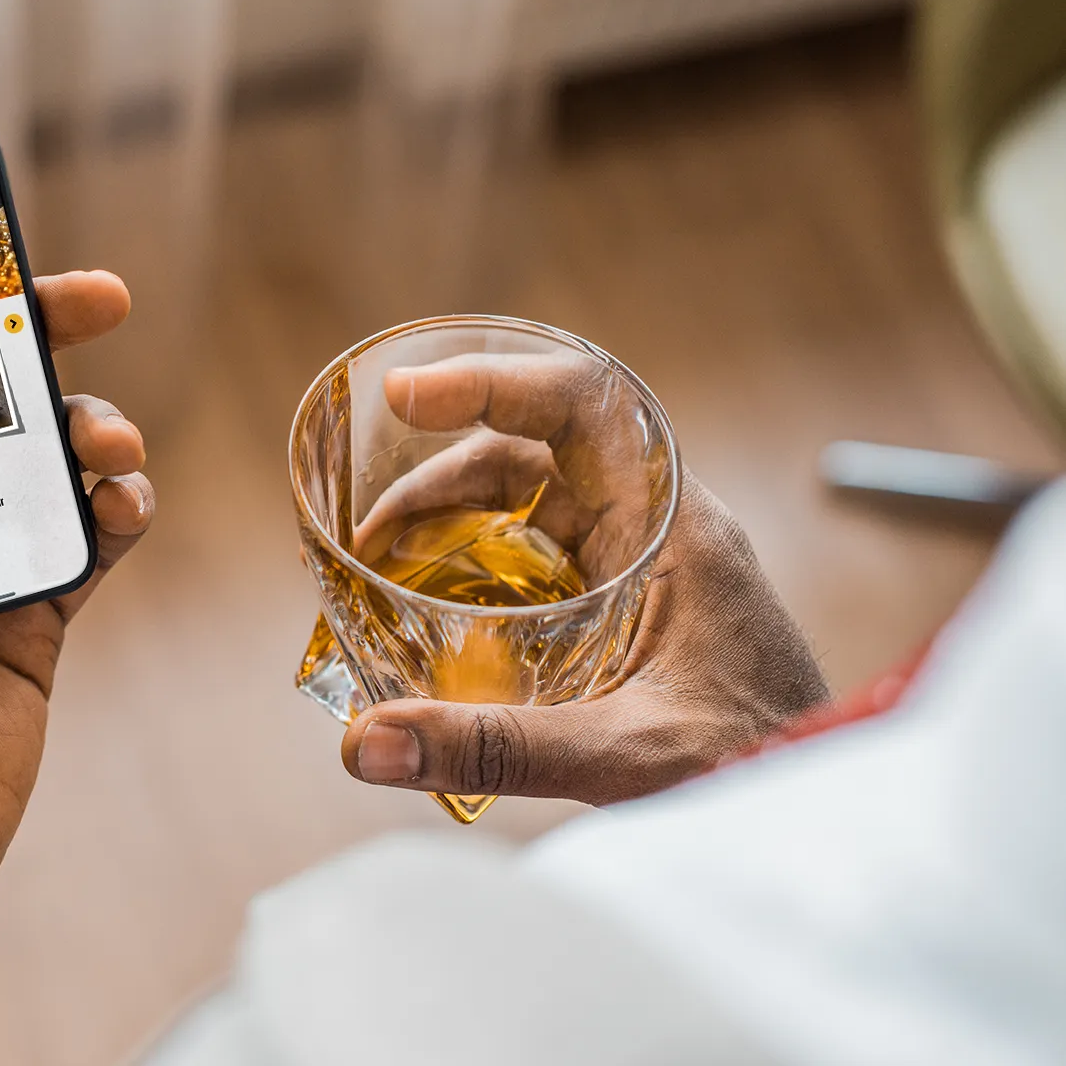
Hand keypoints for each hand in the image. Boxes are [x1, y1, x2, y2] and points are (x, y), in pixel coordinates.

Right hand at [341, 352, 828, 805]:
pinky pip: (540, 565)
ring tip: (379, 573)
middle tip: (364, 535)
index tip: (406, 395)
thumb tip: (366, 746)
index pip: (583, 404)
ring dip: (451, 528)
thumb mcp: (624, 752)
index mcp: (676, 524)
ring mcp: (645, 567)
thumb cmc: (761, 765)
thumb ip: (497, 747)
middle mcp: (658, 527)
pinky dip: (478, 575)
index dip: (491, 382)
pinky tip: (434, 620)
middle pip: (535, 455)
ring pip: (532, 511)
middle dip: (441, 480)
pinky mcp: (630, 611)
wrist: (824, 807)